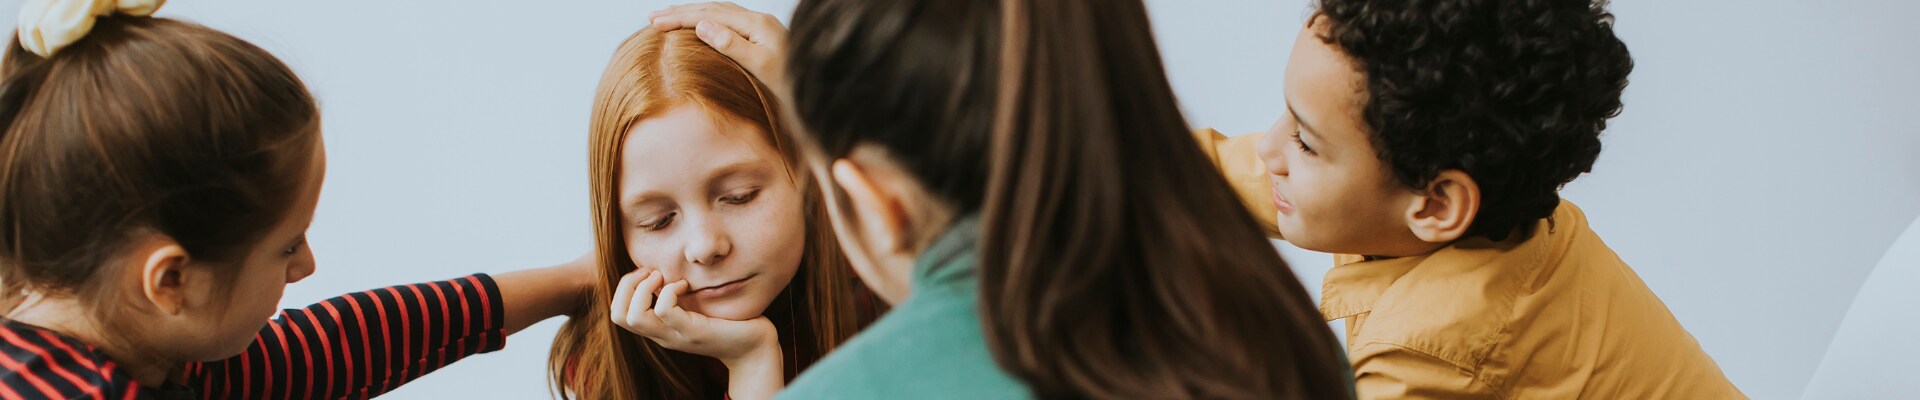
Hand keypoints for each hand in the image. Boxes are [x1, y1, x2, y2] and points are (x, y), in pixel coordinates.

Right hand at [609, 269, 780, 366]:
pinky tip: (685, 284)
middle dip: (627, 284)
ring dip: (644, 287)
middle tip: (652, 272)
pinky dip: (670, 290)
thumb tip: (662, 268)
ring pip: (634, 316)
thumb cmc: (726, 322)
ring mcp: (675, 336)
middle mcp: (661, 335)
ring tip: (664, 277)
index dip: (624, 287)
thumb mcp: (694, 307)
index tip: (648, 272)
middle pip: (618, 315)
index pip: (617, 314)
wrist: (753, 347)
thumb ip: (676, 294)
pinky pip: (666, 311)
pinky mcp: (693, 332)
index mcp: (658, 328)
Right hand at [648, 2, 790, 94]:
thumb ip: (733, 46)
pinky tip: (701, 25)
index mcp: (756, 24)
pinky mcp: (764, 35)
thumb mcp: (762, 67)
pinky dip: (708, 20)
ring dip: (693, 13)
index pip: (710, 15)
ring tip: (669, 16)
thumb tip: (703, 26)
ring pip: (720, 12)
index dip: (680, 18)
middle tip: (652, 16)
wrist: (821, 88)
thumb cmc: (794, 84)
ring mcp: (762, 26)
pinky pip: (729, 20)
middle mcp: (759, 20)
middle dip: (681, 12)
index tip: (655, 23)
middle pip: (712, 9)